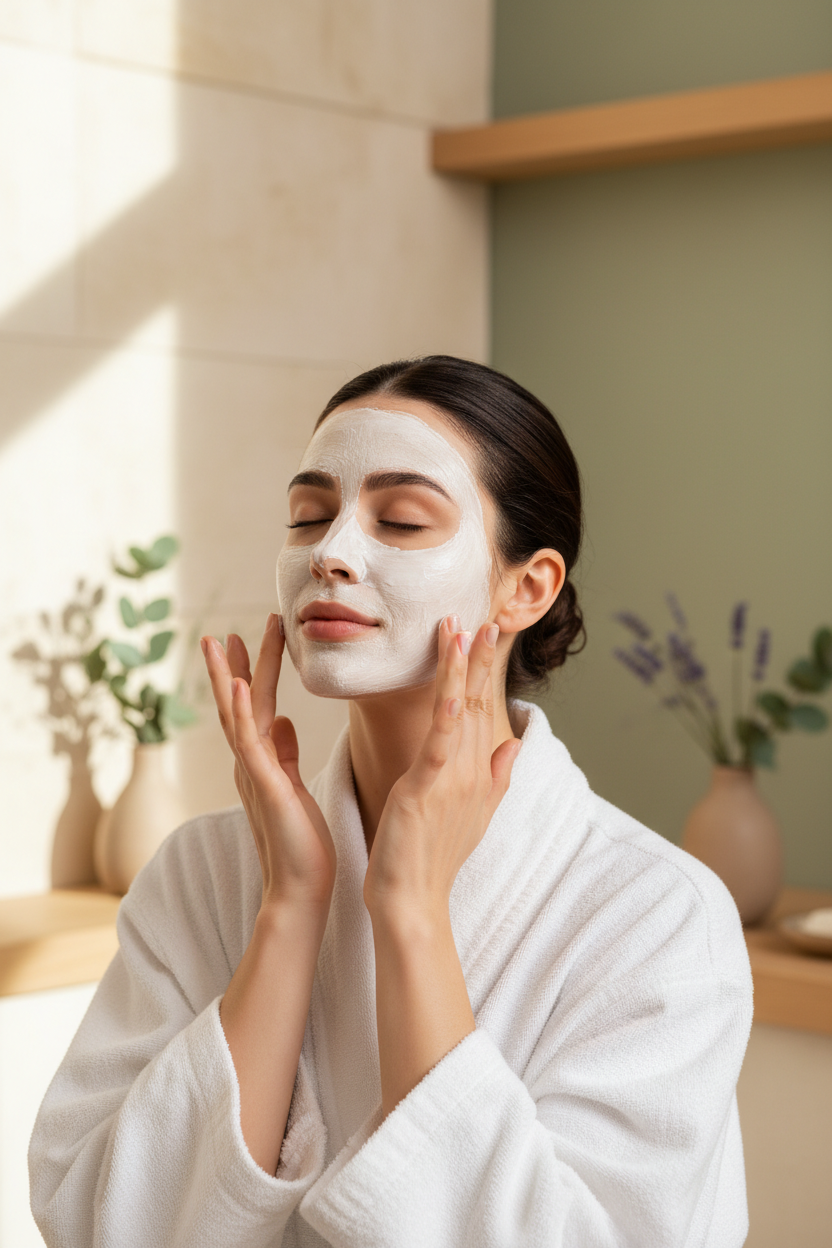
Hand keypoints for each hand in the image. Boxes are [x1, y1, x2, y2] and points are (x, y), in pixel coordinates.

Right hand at [202, 615, 335, 910]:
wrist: (301, 889)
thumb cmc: (302, 843)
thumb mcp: (294, 787)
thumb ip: (286, 754)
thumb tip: (286, 722)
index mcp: (262, 762)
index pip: (255, 708)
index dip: (250, 672)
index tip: (247, 638)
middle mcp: (251, 764)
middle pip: (238, 705)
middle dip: (232, 666)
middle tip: (222, 631)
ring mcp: (254, 775)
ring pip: (236, 717)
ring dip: (229, 678)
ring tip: (220, 643)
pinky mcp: (265, 788)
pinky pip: (250, 744)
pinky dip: (245, 714)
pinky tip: (243, 687)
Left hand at [363, 616, 520, 920]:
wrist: (413, 901)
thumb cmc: (434, 859)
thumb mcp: (474, 813)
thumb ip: (497, 777)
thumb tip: (513, 745)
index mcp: (478, 772)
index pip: (483, 710)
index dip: (484, 671)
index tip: (486, 634)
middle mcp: (472, 771)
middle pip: (478, 703)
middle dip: (482, 658)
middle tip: (487, 616)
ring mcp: (453, 779)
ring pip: (462, 713)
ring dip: (463, 669)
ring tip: (465, 630)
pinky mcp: (429, 788)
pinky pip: (441, 741)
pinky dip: (447, 709)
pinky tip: (451, 684)